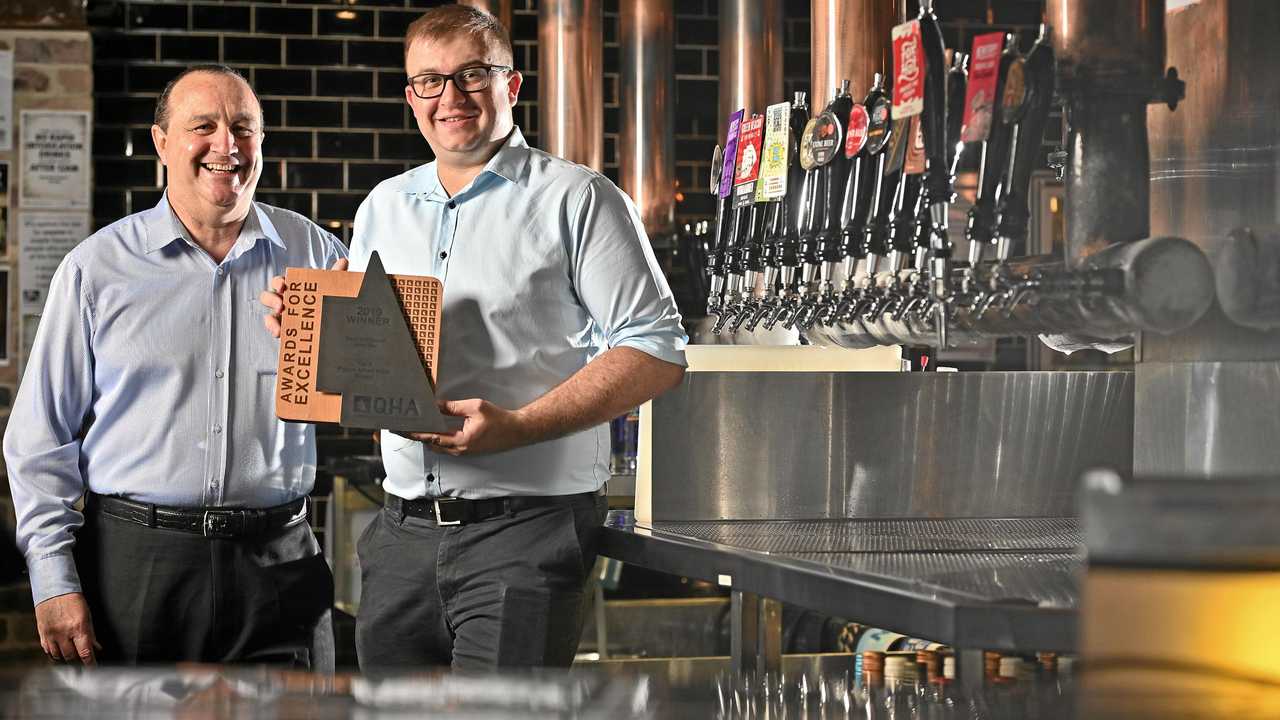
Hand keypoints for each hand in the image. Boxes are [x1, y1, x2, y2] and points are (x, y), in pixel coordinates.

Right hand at [35, 592, 99, 665]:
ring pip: (58, 656)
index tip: (92, 668)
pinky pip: (48, 650)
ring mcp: (51, 634)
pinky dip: (54, 653)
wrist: (53, 590)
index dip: (89, 663)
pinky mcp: (42, 634)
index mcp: (78, 627)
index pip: (85, 652)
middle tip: (81, 659)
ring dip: (66, 658)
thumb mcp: (87, 615)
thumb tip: (96, 647)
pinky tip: (59, 650)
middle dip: (78, 660)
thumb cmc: (72, 601)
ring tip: (71, 654)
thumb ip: (91, 633)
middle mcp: (64, 633)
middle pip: (71, 656)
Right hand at [261, 258, 348, 336]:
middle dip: (271, 300)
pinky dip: (275, 331)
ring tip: (279, 327)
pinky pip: (275, 331)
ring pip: (269, 316)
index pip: (279, 282)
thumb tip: (343, 262)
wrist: (333, 322)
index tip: (283, 285)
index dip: (278, 282)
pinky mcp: (285, 330)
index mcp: (292, 289)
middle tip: (281, 305)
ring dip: (270, 321)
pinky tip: (281, 333)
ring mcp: (283, 317)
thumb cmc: (324, 300)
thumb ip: (335, 275)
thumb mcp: (330, 288)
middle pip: (268, 297)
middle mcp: (285, 302)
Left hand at [402, 399, 530, 455]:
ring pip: (437, 446)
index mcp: (461, 441)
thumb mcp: (475, 407)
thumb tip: (435, 405)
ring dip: (426, 436)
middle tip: (404, 424)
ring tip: (415, 425)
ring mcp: (463, 452)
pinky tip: (433, 428)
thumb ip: (453, 407)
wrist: (516, 431)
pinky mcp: (467, 449)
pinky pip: (446, 446)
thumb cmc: (499, 419)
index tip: (401, 429)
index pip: (430, 437)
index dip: (414, 432)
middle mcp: (459, 450)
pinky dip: (436, 438)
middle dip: (417, 434)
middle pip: (430, 444)